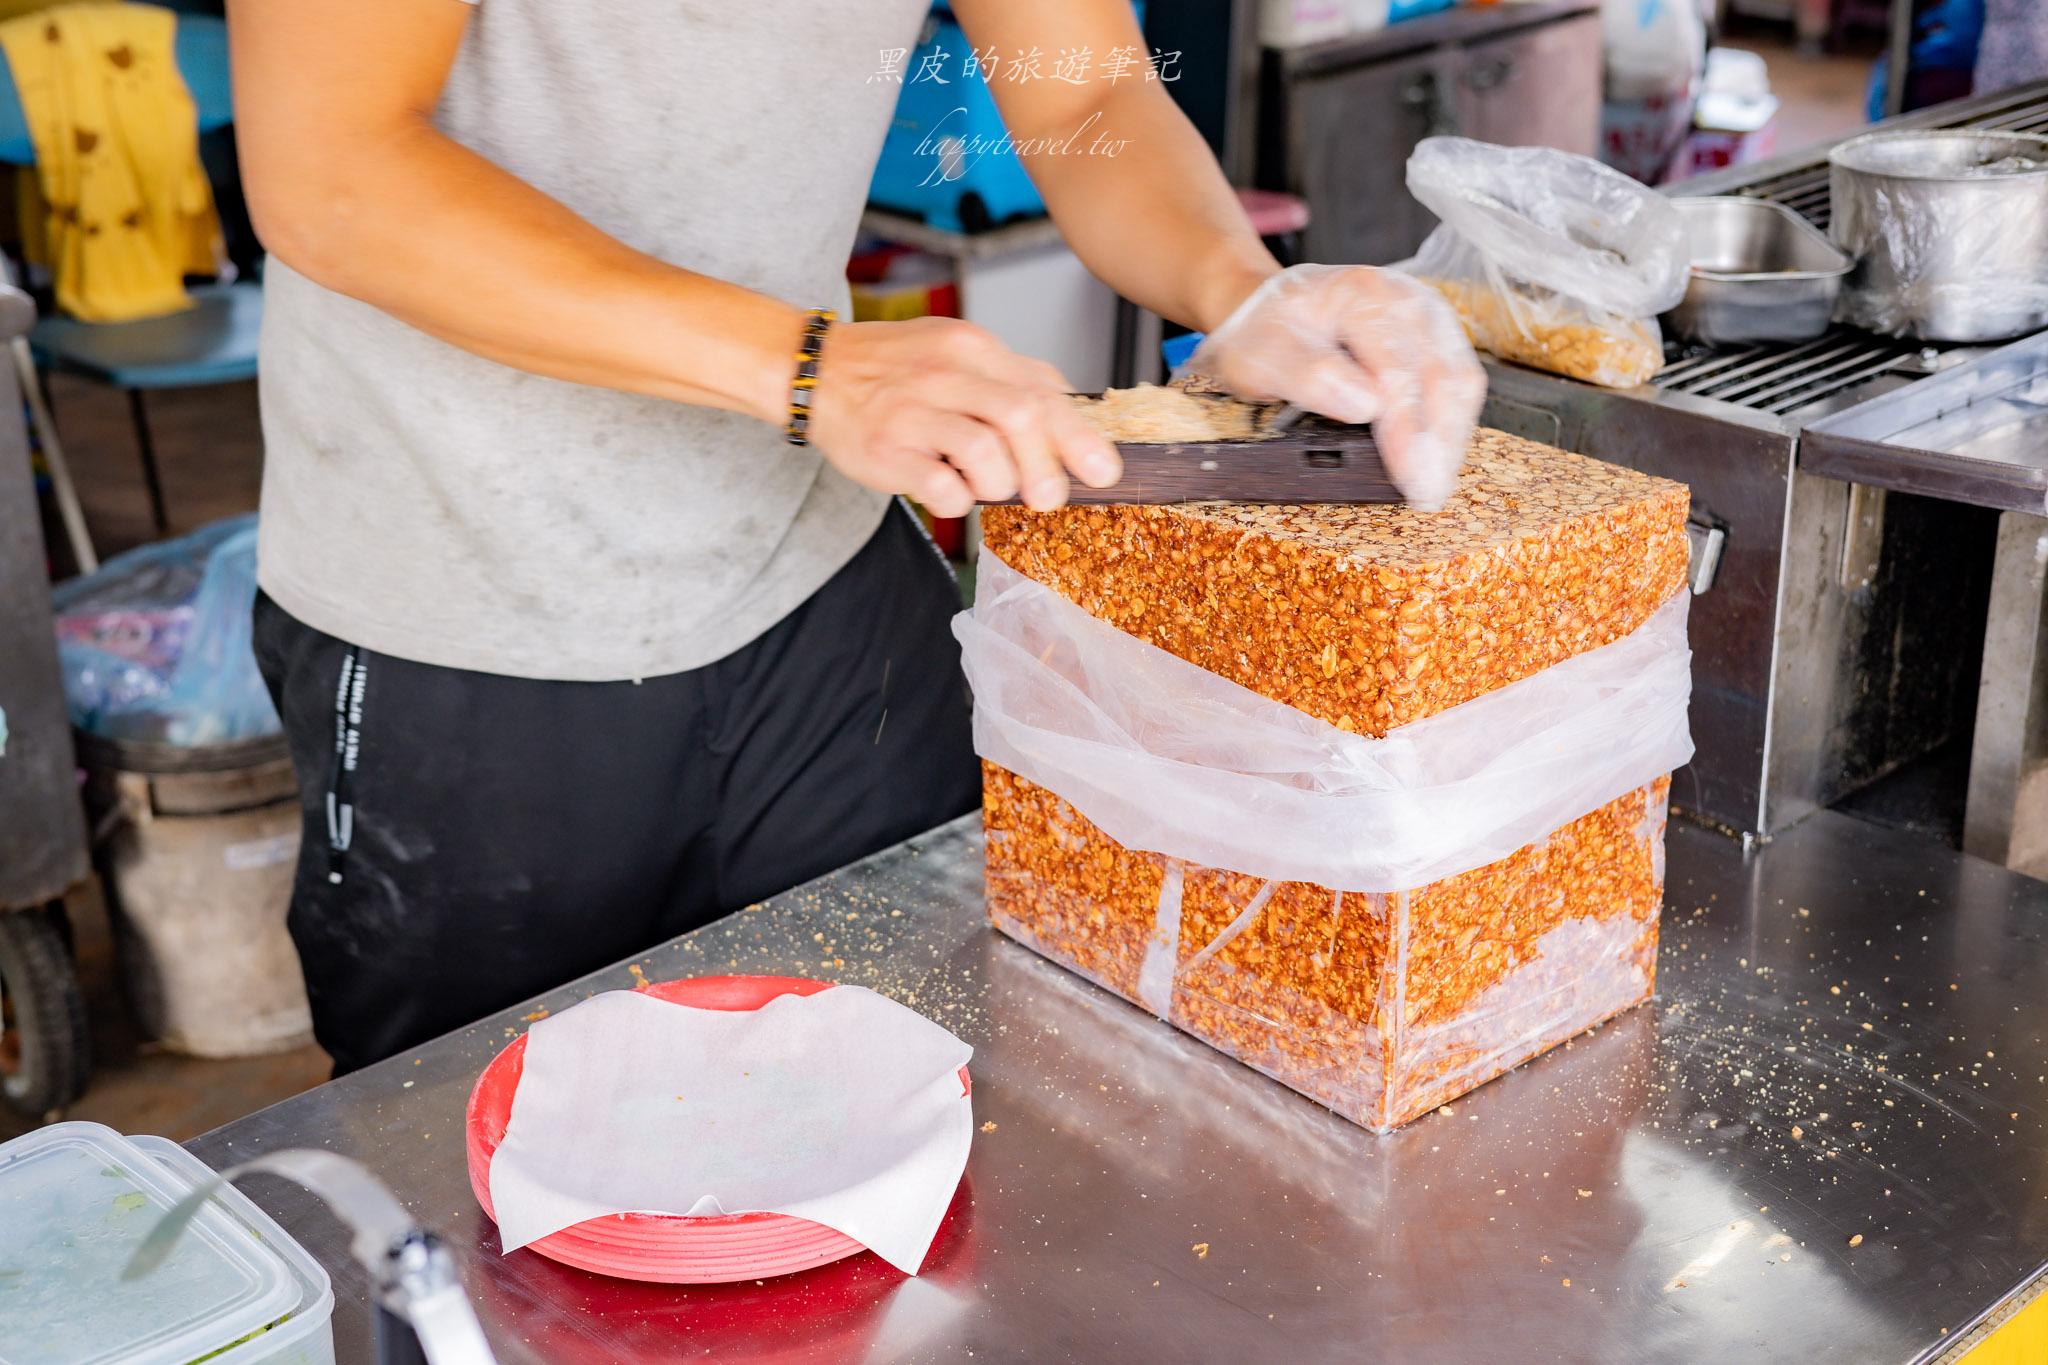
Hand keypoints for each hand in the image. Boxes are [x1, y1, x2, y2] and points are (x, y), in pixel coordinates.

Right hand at [804, 318, 1122, 516]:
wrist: (816, 370)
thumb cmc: (895, 369)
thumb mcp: (958, 352)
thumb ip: (1015, 378)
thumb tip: (1074, 411)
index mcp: (972, 348)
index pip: (1042, 392)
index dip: (1079, 438)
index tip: (1104, 472)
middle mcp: (944, 372)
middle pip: (1020, 417)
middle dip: (1045, 466)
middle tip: (1049, 498)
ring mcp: (912, 409)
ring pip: (982, 450)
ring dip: (999, 483)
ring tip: (990, 488)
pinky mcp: (884, 447)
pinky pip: (936, 482)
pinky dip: (957, 499)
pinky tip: (952, 495)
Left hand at [1189, 264, 1486, 509]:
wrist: (1266, 307)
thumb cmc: (1263, 333)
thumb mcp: (1261, 356)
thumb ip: (1307, 376)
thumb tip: (1365, 406)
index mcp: (1361, 297)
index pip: (1397, 373)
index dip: (1408, 432)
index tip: (1411, 480)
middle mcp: (1405, 300)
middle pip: (1442, 377)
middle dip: (1438, 445)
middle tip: (1427, 497)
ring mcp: (1426, 316)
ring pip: (1460, 381)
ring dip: (1451, 439)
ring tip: (1433, 487)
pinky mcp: (1436, 336)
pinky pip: (1458, 382)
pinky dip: (1450, 424)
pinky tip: (1436, 458)